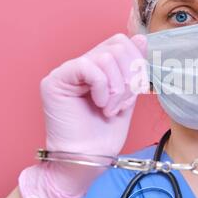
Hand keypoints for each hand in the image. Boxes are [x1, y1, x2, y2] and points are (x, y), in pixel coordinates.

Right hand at [19, 33, 148, 197]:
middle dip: (130, 77)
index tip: (137, 91)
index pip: (122, 43)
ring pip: (106, 56)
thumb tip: (141, 38)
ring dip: (117, 88)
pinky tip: (100, 104)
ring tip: (110, 109)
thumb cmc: (105, 134)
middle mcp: (82, 65)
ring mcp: (67, 72)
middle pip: (117, 45)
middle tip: (122, 104)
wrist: (87, 159)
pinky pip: (88, 66)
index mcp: (99, 68)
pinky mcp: (55, 81)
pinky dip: (102, 87)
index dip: (137, 63)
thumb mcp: (128, 97)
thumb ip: (133, 69)